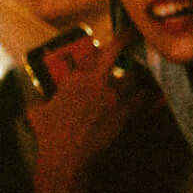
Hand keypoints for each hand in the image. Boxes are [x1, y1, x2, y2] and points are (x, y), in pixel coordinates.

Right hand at [26, 37, 141, 184]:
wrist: (66, 157)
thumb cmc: (49, 136)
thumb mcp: (37, 114)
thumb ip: (41, 103)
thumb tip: (39, 105)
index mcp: (75, 77)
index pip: (94, 52)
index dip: (108, 44)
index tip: (117, 38)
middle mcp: (96, 82)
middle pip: (118, 52)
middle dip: (128, 41)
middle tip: (137, 35)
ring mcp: (114, 96)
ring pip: (137, 76)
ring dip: (142, 77)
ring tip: (147, 76)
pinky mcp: (127, 113)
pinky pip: (146, 98)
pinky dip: (150, 97)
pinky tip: (155, 96)